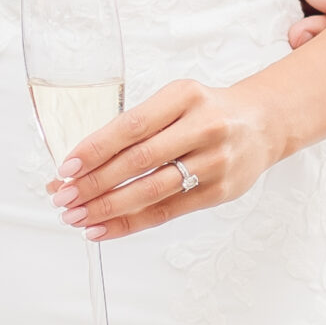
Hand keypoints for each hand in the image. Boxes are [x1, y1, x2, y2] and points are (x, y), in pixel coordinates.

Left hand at [46, 80, 281, 240]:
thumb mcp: (175, 100)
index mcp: (184, 96)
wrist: (262, 124)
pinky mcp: (219, 192)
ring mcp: (214, 162)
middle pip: (140, 161)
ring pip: (152, 191)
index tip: (67, 167)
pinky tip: (104, 229)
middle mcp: (202, 127)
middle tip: (63, 197)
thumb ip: (136, 127)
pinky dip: (131, 223)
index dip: (97, 148)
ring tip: (77, 217)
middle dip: (96, 183)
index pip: (132, 125)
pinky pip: (168, 212)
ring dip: (109, 208)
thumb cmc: (205, 111)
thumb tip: (79, 161)